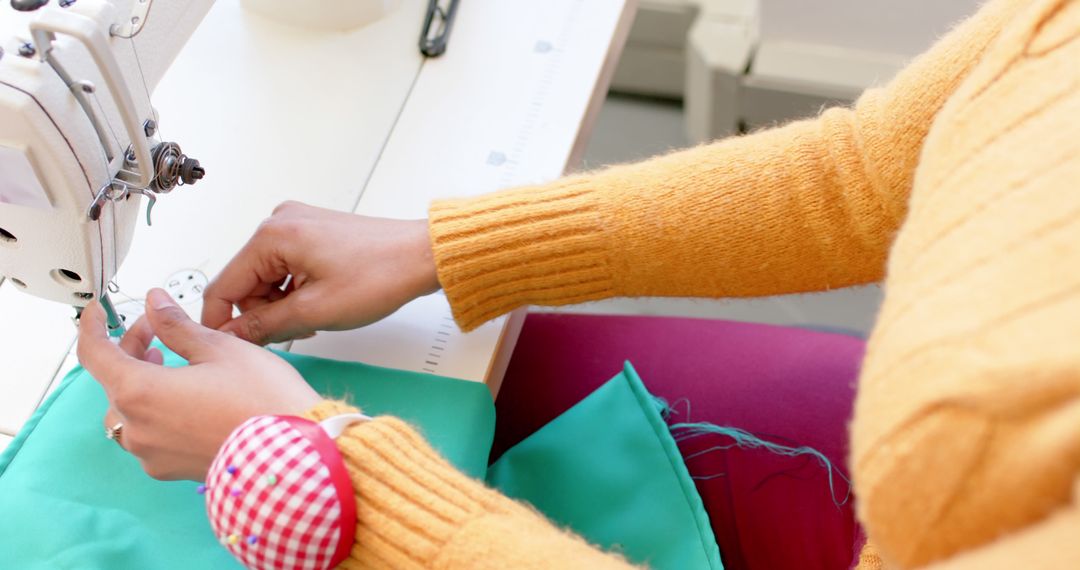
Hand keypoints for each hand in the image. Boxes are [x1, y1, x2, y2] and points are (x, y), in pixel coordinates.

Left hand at [78, 288, 321, 480]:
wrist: (293, 455)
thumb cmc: (261, 401)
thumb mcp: (219, 347)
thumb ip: (177, 325)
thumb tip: (155, 304)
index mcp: (139, 393)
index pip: (94, 353)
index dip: (93, 326)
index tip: (98, 313)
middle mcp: (138, 429)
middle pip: (114, 381)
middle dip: (132, 350)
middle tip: (159, 330)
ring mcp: (153, 454)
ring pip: (130, 411)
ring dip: (143, 382)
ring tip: (173, 365)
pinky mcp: (173, 469)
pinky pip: (152, 435)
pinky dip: (159, 411)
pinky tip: (188, 398)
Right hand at [202, 201, 439, 344]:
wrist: (422, 257)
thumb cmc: (381, 274)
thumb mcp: (314, 311)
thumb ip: (263, 325)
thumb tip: (231, 336)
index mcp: (272, 235)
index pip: (223, 286)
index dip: (221, 323)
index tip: (227, 349)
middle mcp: (279, 222)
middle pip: (245, 282)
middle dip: (263, 313)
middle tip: (295, 331)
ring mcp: (297, 225)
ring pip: (267, 278)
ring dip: (282, 304)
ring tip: (315, 317)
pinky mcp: (312, 232)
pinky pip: (287, 268)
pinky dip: (297, 292)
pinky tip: (320, 303)